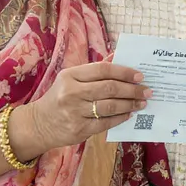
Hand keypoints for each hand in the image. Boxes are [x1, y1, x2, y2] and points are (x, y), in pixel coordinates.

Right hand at [22, 62, 150, 150]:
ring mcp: (75, 112)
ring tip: (141, 103)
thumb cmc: (60, 97)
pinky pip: (106, 123)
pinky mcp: (79, 129)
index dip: (123, 72)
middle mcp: (71, 92)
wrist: (39, 124)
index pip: (102, 70)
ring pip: (110, 106)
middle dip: (132, 89)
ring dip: (129, 104)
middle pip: (109, 88)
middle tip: (147, 90)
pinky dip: (120, 118)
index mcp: (70, 75)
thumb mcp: (71, 79)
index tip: (140, 75)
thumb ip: (94, 70)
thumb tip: (118, 56)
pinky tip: (129, 114)